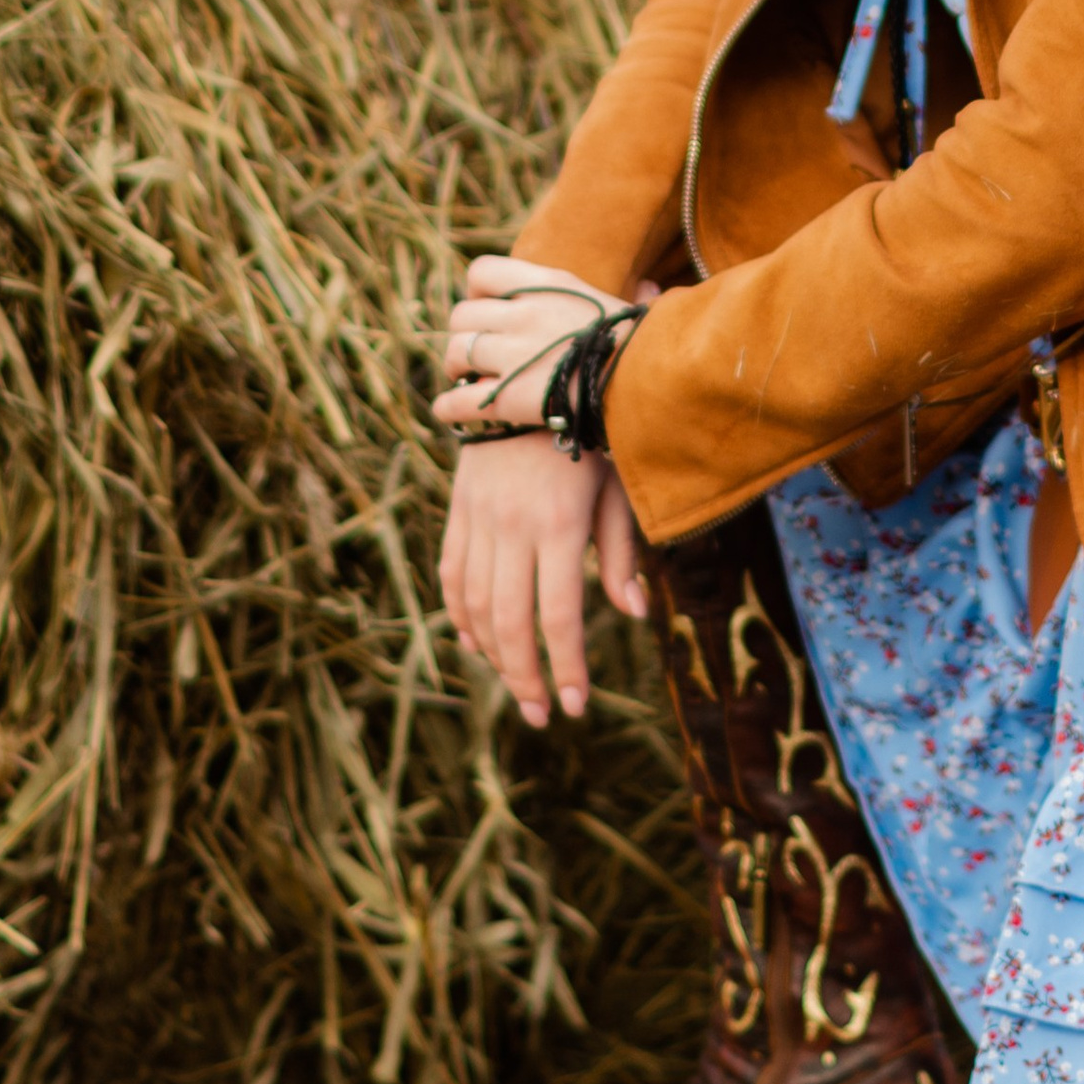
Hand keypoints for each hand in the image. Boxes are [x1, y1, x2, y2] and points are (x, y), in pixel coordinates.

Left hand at [430, 254, 640, 435]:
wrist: (650, 383)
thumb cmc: (644, 347)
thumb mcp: (619, 304)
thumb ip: (606, 300)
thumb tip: (649, 288)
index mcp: (544, 284)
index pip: (482, 271)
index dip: (476, 291)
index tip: (486, 307)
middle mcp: (521, 313)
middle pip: (461, 315)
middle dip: (462, 335)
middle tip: (472, 353)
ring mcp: (511, 355)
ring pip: (453, 354)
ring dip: (453, 369)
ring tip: (463, 380)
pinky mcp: (507, 398)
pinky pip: (455, 401)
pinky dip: (448, 408)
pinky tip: (451, 415)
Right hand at [440, 436, 648, 724]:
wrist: (538, 368)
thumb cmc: (597, 429)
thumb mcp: (620, 483)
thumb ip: (621, 551)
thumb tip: (633, 613)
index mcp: (559, 522)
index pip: (557, 616)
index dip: (564, 668)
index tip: (575, 706)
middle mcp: (512, 522)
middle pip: (507, 621)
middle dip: (523, 676)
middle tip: (539, 715)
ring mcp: (478, 513)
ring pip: (471, 603)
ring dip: (490, 653)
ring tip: (514, 685)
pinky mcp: (460, 503)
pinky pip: (450, 570)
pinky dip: (458, 613)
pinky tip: (475, 641)